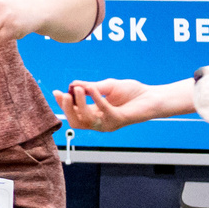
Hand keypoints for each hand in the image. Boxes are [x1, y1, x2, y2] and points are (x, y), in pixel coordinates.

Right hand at [54, 78, 172, 130]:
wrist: (152, 96)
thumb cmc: (132, 92)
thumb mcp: (107, 86)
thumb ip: (91, 86)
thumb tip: (72, 84)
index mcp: (94, 113)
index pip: (73, 112)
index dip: (63, 104)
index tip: (56, 92)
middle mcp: (99, 121)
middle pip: (75, 121)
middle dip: (66, 108)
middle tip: (64, 93)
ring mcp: (108, 123)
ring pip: (86, 120)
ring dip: (79, 104)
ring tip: (78, 89)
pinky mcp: (118, 120)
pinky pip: (103, 111)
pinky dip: (96, 99)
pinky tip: (92, 88)